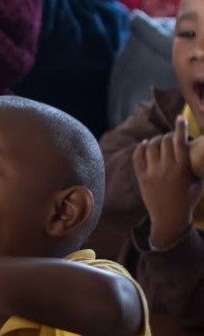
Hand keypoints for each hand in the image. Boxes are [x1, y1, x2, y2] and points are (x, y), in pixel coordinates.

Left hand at [133, 116, 203, 248]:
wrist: (169, 218)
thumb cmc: (188, 199)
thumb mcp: (199, 182)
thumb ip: (200, 166)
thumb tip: (203, 152)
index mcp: (183, 169)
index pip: (179, 142)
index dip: (180, 128)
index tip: (180, 118)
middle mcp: (166, 169)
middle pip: (164, 141)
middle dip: (168, 136)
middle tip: (171, 137)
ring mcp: (152, 173)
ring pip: (151, 146)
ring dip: (155, 140)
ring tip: (159, 140)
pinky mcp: (141, 178)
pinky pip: (138, 157)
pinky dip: (141, 148)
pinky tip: (145, 145)